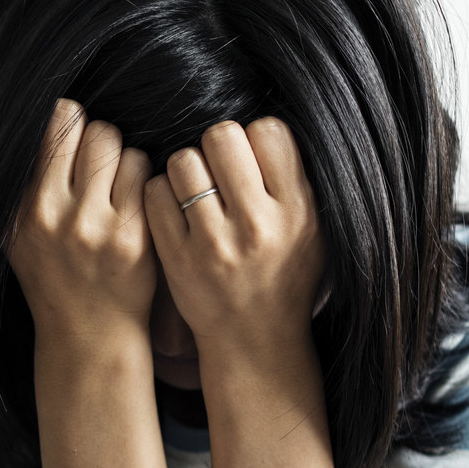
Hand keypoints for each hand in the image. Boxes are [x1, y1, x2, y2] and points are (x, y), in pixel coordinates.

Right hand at [7, 99, 155, 345]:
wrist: (87, 335)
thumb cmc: (54, 276)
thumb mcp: (18, 235)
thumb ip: (24, 182)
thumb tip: (40, 115)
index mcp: (26, 208)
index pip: (58, 122)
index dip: (73, 123)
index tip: (76, 141)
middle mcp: (57, 215)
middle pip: (97, 130)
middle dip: (102, 141)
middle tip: (101, 167)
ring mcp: (97, 227)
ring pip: (125, 150)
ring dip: (125, 163)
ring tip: (117, 191)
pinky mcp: (134, 239)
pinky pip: (147, 178)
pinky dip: (144, 185)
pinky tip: (135, 208)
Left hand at [143, 118, 326, 368]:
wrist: (255, 339)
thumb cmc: (284, 276)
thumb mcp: (313, 230)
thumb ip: (294, 180)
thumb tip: (263, 127)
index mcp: (297, 210)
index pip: (268, 130)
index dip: (254, 138)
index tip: (251, 160)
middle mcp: (256, 224)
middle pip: (221, 135)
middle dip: (216, 147)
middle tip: (218, 171)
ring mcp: (213, 243)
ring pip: (183, 161)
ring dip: (186, 169)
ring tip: (196, 192)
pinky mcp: (177, 258)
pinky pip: (155, 194)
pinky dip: (161, 194)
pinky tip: (175, 210)